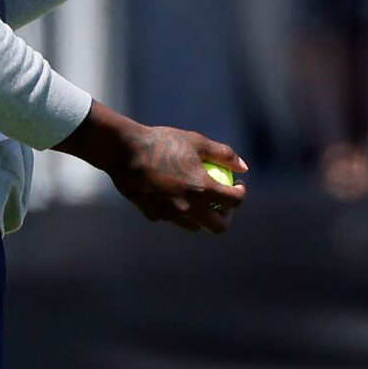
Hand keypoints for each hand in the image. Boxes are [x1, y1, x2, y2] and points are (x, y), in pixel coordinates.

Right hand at [57, 104, 247, 233]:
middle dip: (226, 215)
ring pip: (194, 226)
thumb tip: (243, 167)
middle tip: (223, 202)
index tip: (237, 185)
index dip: (240, 193)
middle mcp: (189, 208)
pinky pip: (170, 218)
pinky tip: (173, 196)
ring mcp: (169, 214)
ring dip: (202, 216)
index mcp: (203, 190)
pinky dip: (177, 212)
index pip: (234, 202)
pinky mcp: (152, 214)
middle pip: (218, 226)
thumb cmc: (163, 142)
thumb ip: (224, 155)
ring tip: (199, 200)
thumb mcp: (197, 142)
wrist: (124, 151)